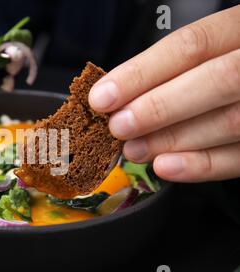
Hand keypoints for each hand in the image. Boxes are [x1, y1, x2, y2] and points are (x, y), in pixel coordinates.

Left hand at [89, 5, 239, 182]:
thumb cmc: (220, 65)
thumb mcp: (204, 52)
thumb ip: (167, 70)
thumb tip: (115, 99)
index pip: (192, 46)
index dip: (142, 73)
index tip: (103, 97)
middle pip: (216, 81)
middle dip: (158, 107)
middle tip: (118, 127)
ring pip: (230, 122)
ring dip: (172, 139)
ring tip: (133, 149)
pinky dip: (200, 165)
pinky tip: (165, 166)